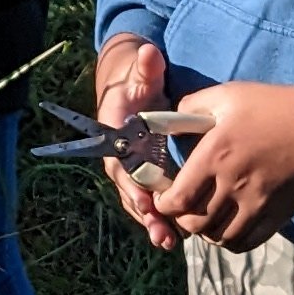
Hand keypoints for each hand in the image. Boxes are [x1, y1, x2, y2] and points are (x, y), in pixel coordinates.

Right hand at [94, 35, 178, 244]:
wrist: (132, 94)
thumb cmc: (137, 85)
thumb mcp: (142, 76)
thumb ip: (147, 68)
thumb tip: (149, 52)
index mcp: (115, 138)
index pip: (122, 166)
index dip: (134, 186)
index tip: (147, 203)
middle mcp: (119, 160)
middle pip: (131, 192)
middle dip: (146, 215)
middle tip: (162, 234)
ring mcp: (132, 173)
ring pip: (141, 203)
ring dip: (154, 224)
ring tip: (170, 242)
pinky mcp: (146, 180)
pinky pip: (152, 203)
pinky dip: (163, 220)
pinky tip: (178, 237)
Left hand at [155, 79, 293, 250]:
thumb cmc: (271, 106)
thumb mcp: (226, 95)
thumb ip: (191, 107)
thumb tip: (168, 122)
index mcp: (215, 156)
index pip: (178, 199)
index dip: (164, 204)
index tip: (164, 197)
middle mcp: (233, 186)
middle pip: (195, 223)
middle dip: (181, 219)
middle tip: (183, 208)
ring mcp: (257, 204)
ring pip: (219, 237)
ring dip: (206, 231)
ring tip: (205, 217)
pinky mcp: (277, 215)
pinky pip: (247, 242)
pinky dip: (231, 240)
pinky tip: (228, 226)